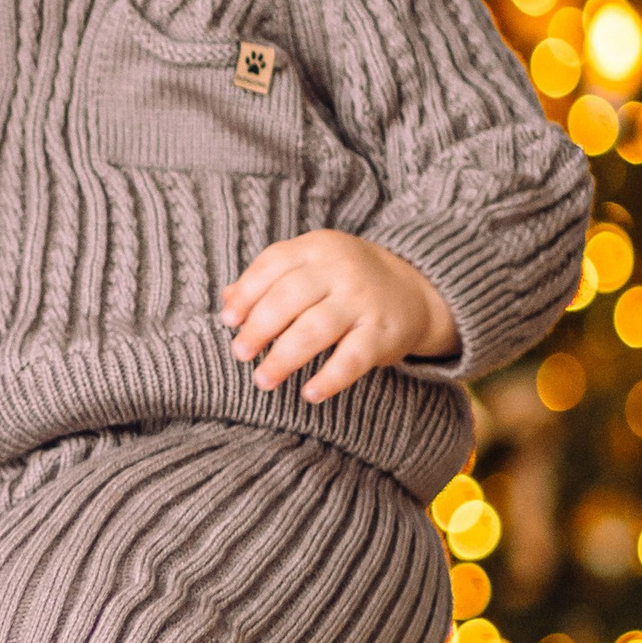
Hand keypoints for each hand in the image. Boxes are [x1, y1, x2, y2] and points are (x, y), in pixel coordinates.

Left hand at [220, 232, 456, 405]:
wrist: (414, 288)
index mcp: (315, 248)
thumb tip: (227, 302)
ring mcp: (362, 301)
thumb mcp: (310, 268)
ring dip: (284, 358)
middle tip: (240, 353)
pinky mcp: (383, 333)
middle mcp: (339, 270)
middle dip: (259, 328)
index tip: (228, 320)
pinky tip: (309, 394)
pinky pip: (352, 358)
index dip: (247, 294)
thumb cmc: (343, 281)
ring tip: (263, 380)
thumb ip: (268, 281)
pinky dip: (330, 378)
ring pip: (315, 329)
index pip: (273, 265)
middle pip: (288, 298)